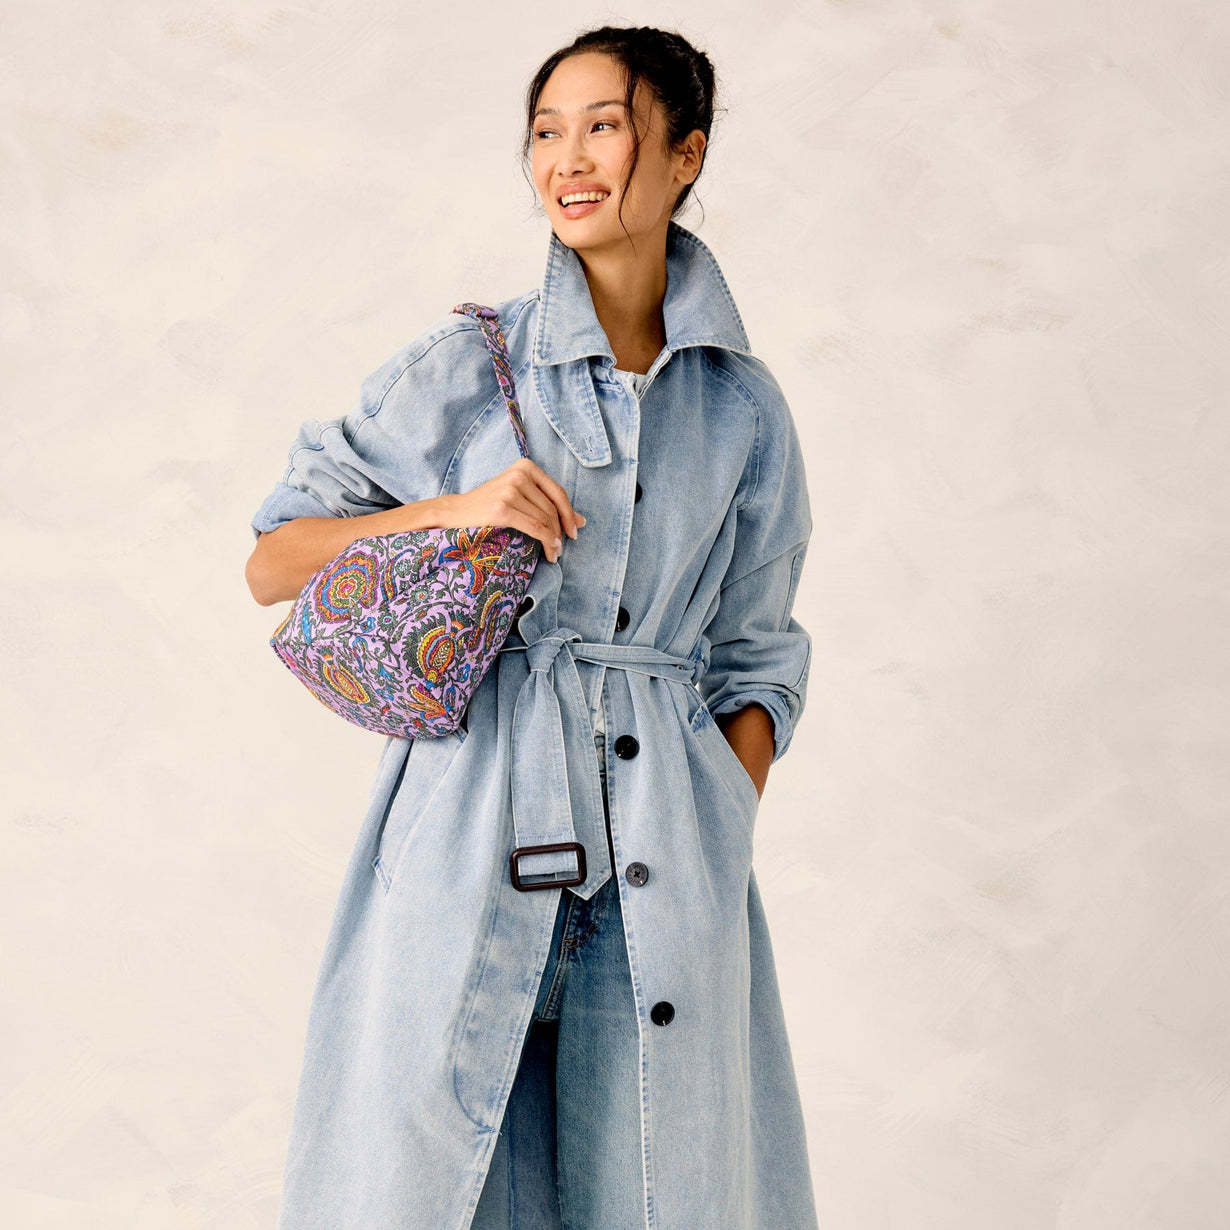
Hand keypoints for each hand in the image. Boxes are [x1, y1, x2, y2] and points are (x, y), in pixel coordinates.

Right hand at [437, 458, 585, 562]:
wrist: (455, 513)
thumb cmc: (488, 507)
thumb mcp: (519, 497)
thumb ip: (547, 504)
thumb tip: (582, 521)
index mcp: (525, 466)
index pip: (557, 492)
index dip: (569, 514)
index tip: (574, 532)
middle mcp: (519, 475)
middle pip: (552, 508)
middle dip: (561, 531)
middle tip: (561, 549)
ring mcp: (510, 490)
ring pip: (545, 519)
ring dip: (554, 540)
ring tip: (554, 553)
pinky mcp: (503, 508)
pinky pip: (535, 527)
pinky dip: (546, 541)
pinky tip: (548, 551)